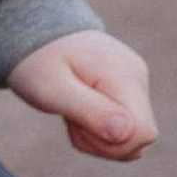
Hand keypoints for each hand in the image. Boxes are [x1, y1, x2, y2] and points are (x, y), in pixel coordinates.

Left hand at [6, 30, 158, 161]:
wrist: (34, 32)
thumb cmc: (38, 60)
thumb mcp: (53, 88)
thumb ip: (90, 110)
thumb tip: (126, 133)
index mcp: (124, 76)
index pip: (143, 133)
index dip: (110, 144)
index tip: (76, 122)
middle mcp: (137, 78)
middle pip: (138, 140)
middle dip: (100, 142)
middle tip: (69, 117)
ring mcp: (134, 84)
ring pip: (129, 138)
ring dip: (96, 137)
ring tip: (70, 110)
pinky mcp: (127, 91)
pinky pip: (121, 129)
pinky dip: (96, 129)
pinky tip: (77, 109)